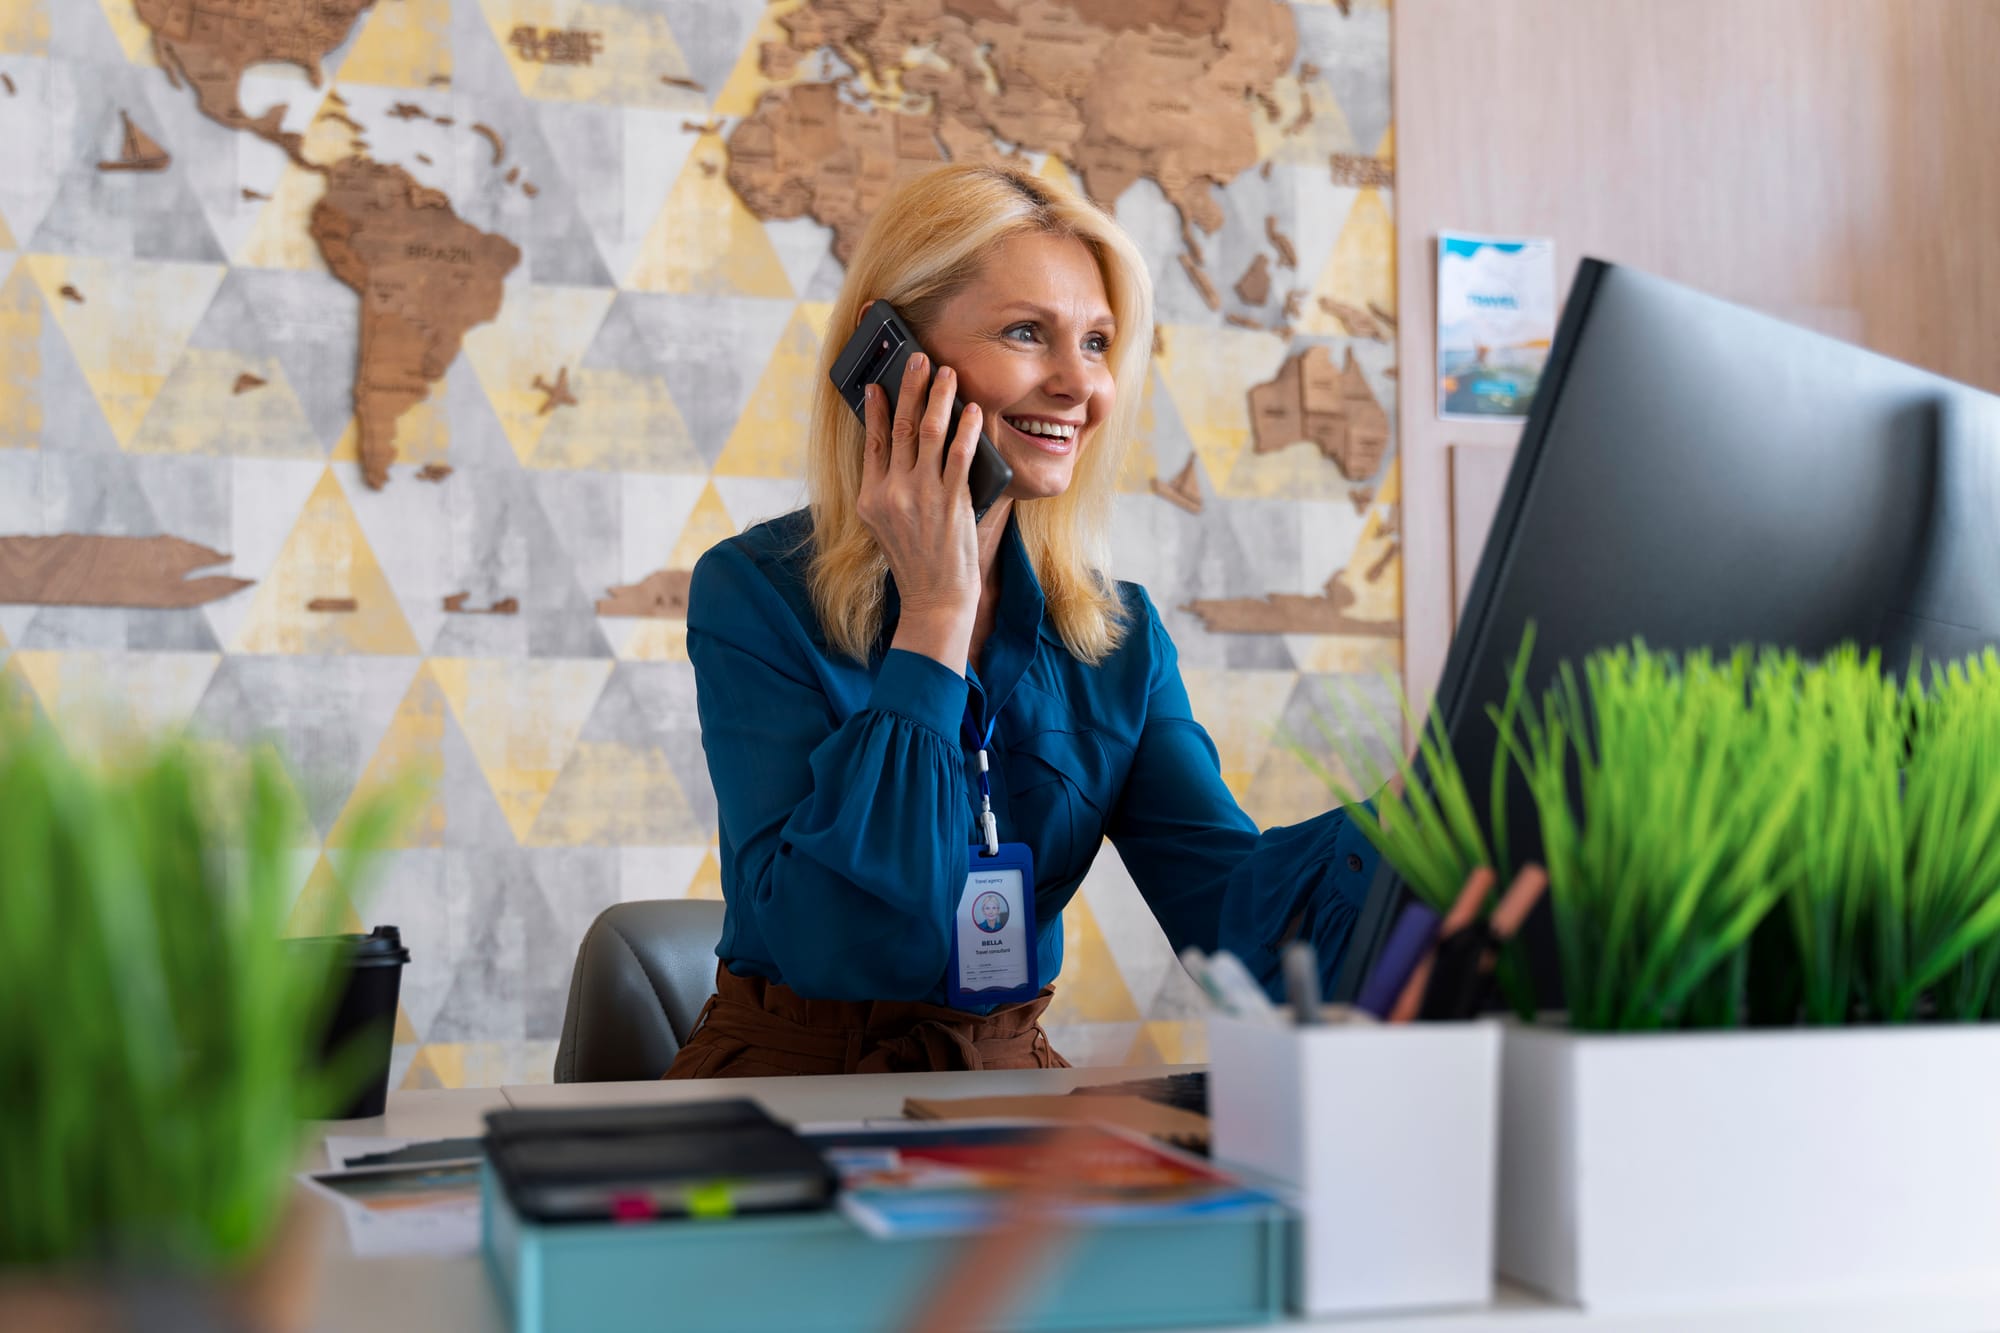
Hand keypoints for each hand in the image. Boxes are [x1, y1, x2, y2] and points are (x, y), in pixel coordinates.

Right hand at [855, 352, 985, 671]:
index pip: (873, 442)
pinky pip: (959, 456)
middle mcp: (891, 493)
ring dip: (939, 398)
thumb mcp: (886, 526)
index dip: (877, 408)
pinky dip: (966, 429)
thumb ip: (889, 487)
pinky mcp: (950, 503)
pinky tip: (972, 410)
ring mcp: (921, 497)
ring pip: (929, 433)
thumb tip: (902, 444)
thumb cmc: (917, 562)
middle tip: (919, 358)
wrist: (934, 600)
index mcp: (871, 498)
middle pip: (901, 427)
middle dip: (911, 387)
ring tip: (948, 373)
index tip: (878, 381)